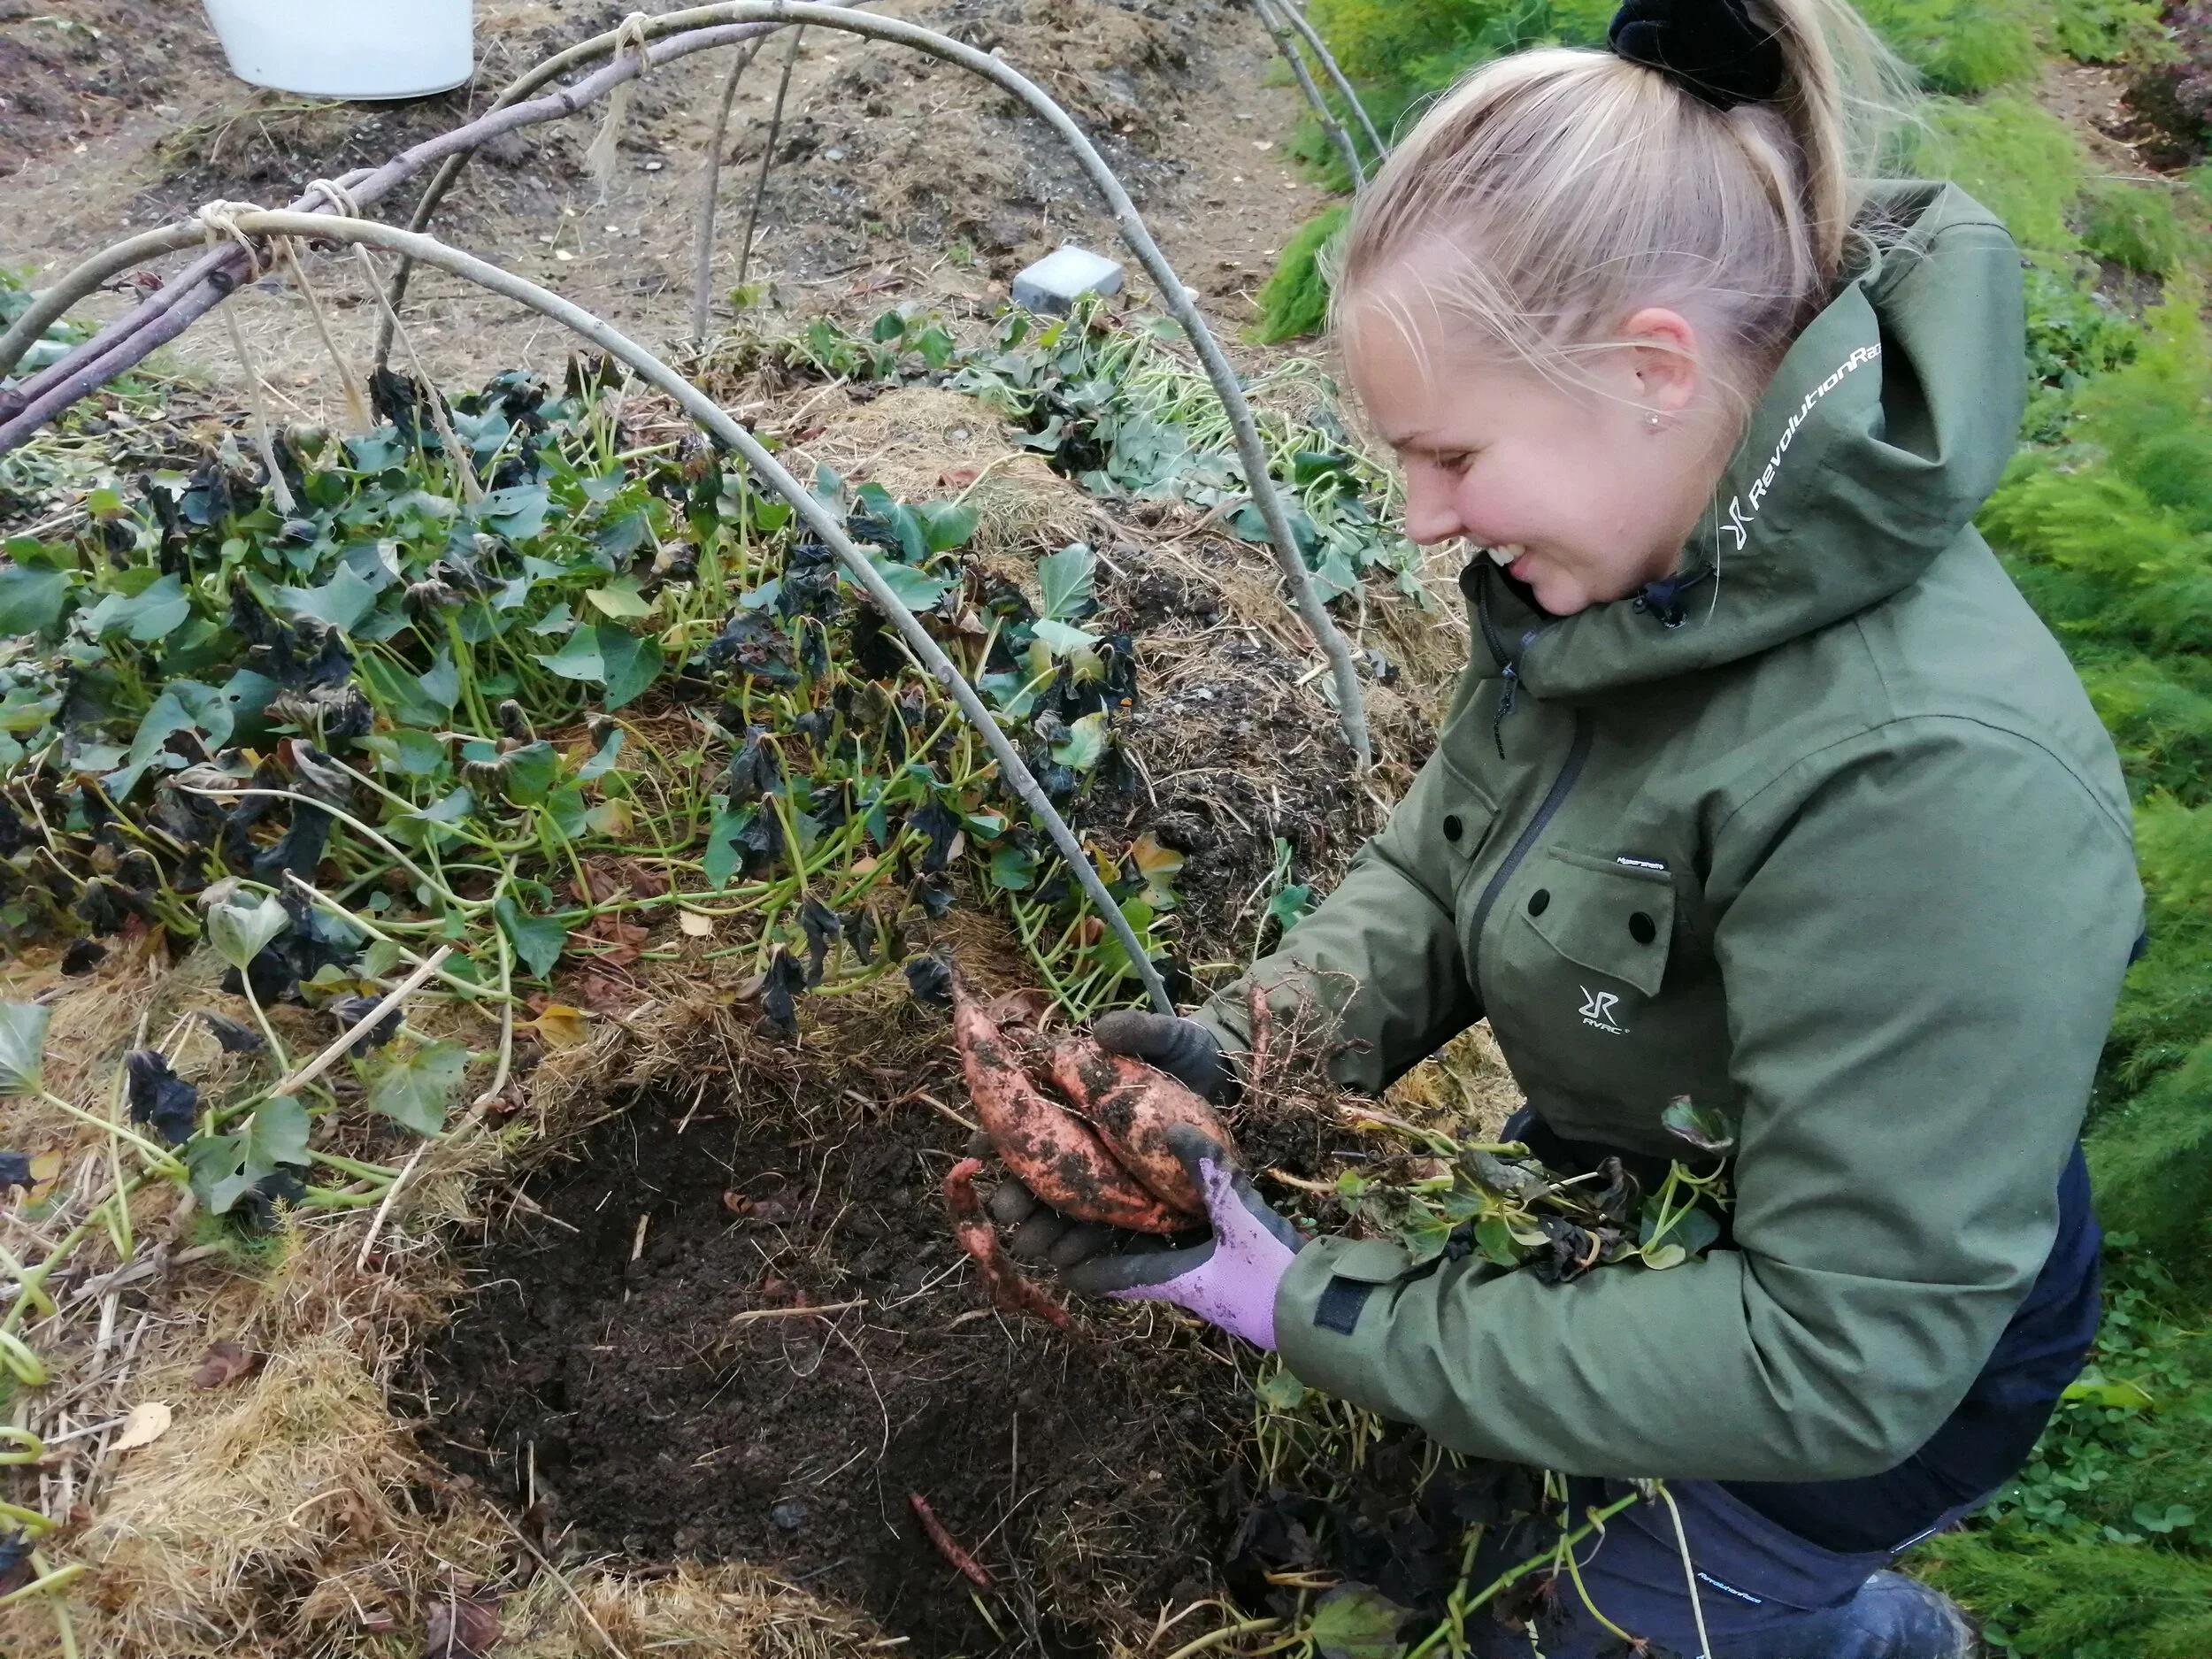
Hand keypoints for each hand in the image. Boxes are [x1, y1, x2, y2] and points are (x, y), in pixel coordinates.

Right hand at [968, 1011, 1230, 1267]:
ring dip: (1040, 1229)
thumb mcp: (1170, 1038)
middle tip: (1007, 1207)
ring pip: (1056, 1211)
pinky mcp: (1128, 1209)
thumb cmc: (1189, 1058)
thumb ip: (1140, 1031)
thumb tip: (1103, 1030)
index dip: (994, 1133)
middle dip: (1013, 1192)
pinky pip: (1095, 1237)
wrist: (1233, 1091)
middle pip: (1032, 1172)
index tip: (982, 1149)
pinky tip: (1072, 1262)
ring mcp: (1101, 1179)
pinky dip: (1079, 1252)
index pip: (1020, 1115)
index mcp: (1071, 1096)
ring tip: (1035, 1242)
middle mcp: (1077, 1141)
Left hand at [1064, 1125, 1302, 1348]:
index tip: (1053, 1247)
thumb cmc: (1274, 1272)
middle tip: (1084, 1207)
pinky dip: (1176, 1230)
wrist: (1324, 1308)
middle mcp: (1184, 1286)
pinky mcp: (1234, 1275)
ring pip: (1160, 1257)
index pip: (1110, 1278)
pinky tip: (1181, 1205)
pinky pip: (1190, 1251)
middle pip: (1129, 1264)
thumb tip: (1171, 1129)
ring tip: (1124, 1197)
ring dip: (1141, 1234)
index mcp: (1173, 1280)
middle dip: (1107, 1241)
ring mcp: (1210, 1284)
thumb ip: (1209, 1172)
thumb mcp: (1240, 1215)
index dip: (1079, 1264)